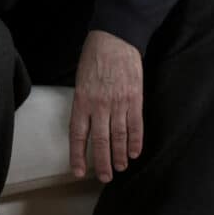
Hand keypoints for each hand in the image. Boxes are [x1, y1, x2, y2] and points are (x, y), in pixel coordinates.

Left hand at [69, 30, 142, 182]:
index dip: (78, 155)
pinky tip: (134, 153)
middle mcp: (99, 105)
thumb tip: (85, 123)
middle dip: (102, 162)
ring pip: (119, 137)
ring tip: (120, 168)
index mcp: (82, 99)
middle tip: (104, 177)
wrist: (116, 37)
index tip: (78, 171)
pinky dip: (135, 141)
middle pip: (100, 141)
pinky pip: (136, 125)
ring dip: (119, 156)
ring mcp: (119, 102)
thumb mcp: (80, 78)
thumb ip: (83, 102)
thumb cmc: (94, 55)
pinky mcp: (135, 99)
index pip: (78, 134)